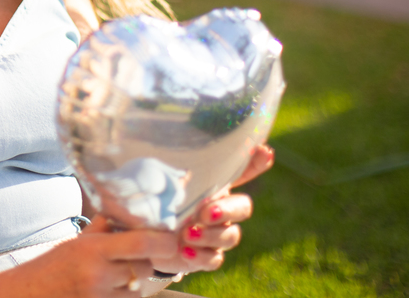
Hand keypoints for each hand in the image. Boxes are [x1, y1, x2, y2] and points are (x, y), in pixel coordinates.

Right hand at [13, 216, 176, 296]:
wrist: (26, 295)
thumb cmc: (50, 268)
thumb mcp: (75, 242)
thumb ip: (103, 229)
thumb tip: (129, 214)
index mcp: (93, 248)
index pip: (142, 243)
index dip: (164, 241)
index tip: (171, 239)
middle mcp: (99, 273)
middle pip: (144, 268)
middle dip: (142, 262)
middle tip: (128, 259)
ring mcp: (100, 296)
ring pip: (138, 289)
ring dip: (133, 283)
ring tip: (111, 277)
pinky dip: (122, 295)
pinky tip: (105, 289)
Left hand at [149, 145, 274, 276]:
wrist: (144, 236)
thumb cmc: (155, 200)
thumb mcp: (160, 180)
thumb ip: (170, 169)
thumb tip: (173, 149)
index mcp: (212, 185)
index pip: (240, 171)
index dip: (255, 162)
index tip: (265, 151)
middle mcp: (221, 208)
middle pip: (242, 207)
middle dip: (228, 210)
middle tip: (205, 212)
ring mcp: (216, 234)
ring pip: (230, 235)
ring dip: (210, 235)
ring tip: (186, 234)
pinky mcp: (206, 257)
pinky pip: (214, 259)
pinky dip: (200, 256)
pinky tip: (184, 251)